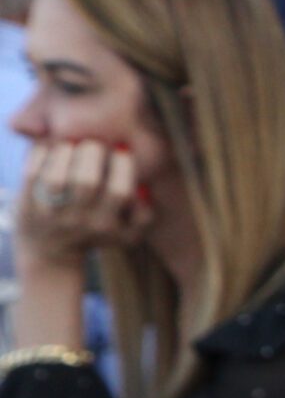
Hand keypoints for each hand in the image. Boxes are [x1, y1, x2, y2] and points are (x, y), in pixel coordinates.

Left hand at [15, 139, 146, 265]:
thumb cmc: (94, 232)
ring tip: (72, 144)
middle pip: (87, 182)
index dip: (123, 165)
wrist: (50, 252)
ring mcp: (50, 213)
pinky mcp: (27, 203)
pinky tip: (51, 147)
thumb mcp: (126, 234)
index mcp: (106, 225)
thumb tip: (143, 189)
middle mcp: (78, 221)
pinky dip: (42, 154)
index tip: (120, 152)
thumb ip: (144, 215)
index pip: (120, 191)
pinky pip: (32, 173)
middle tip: (93, 144)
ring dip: (66, 152)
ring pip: (56, 177)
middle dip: (92, 154)